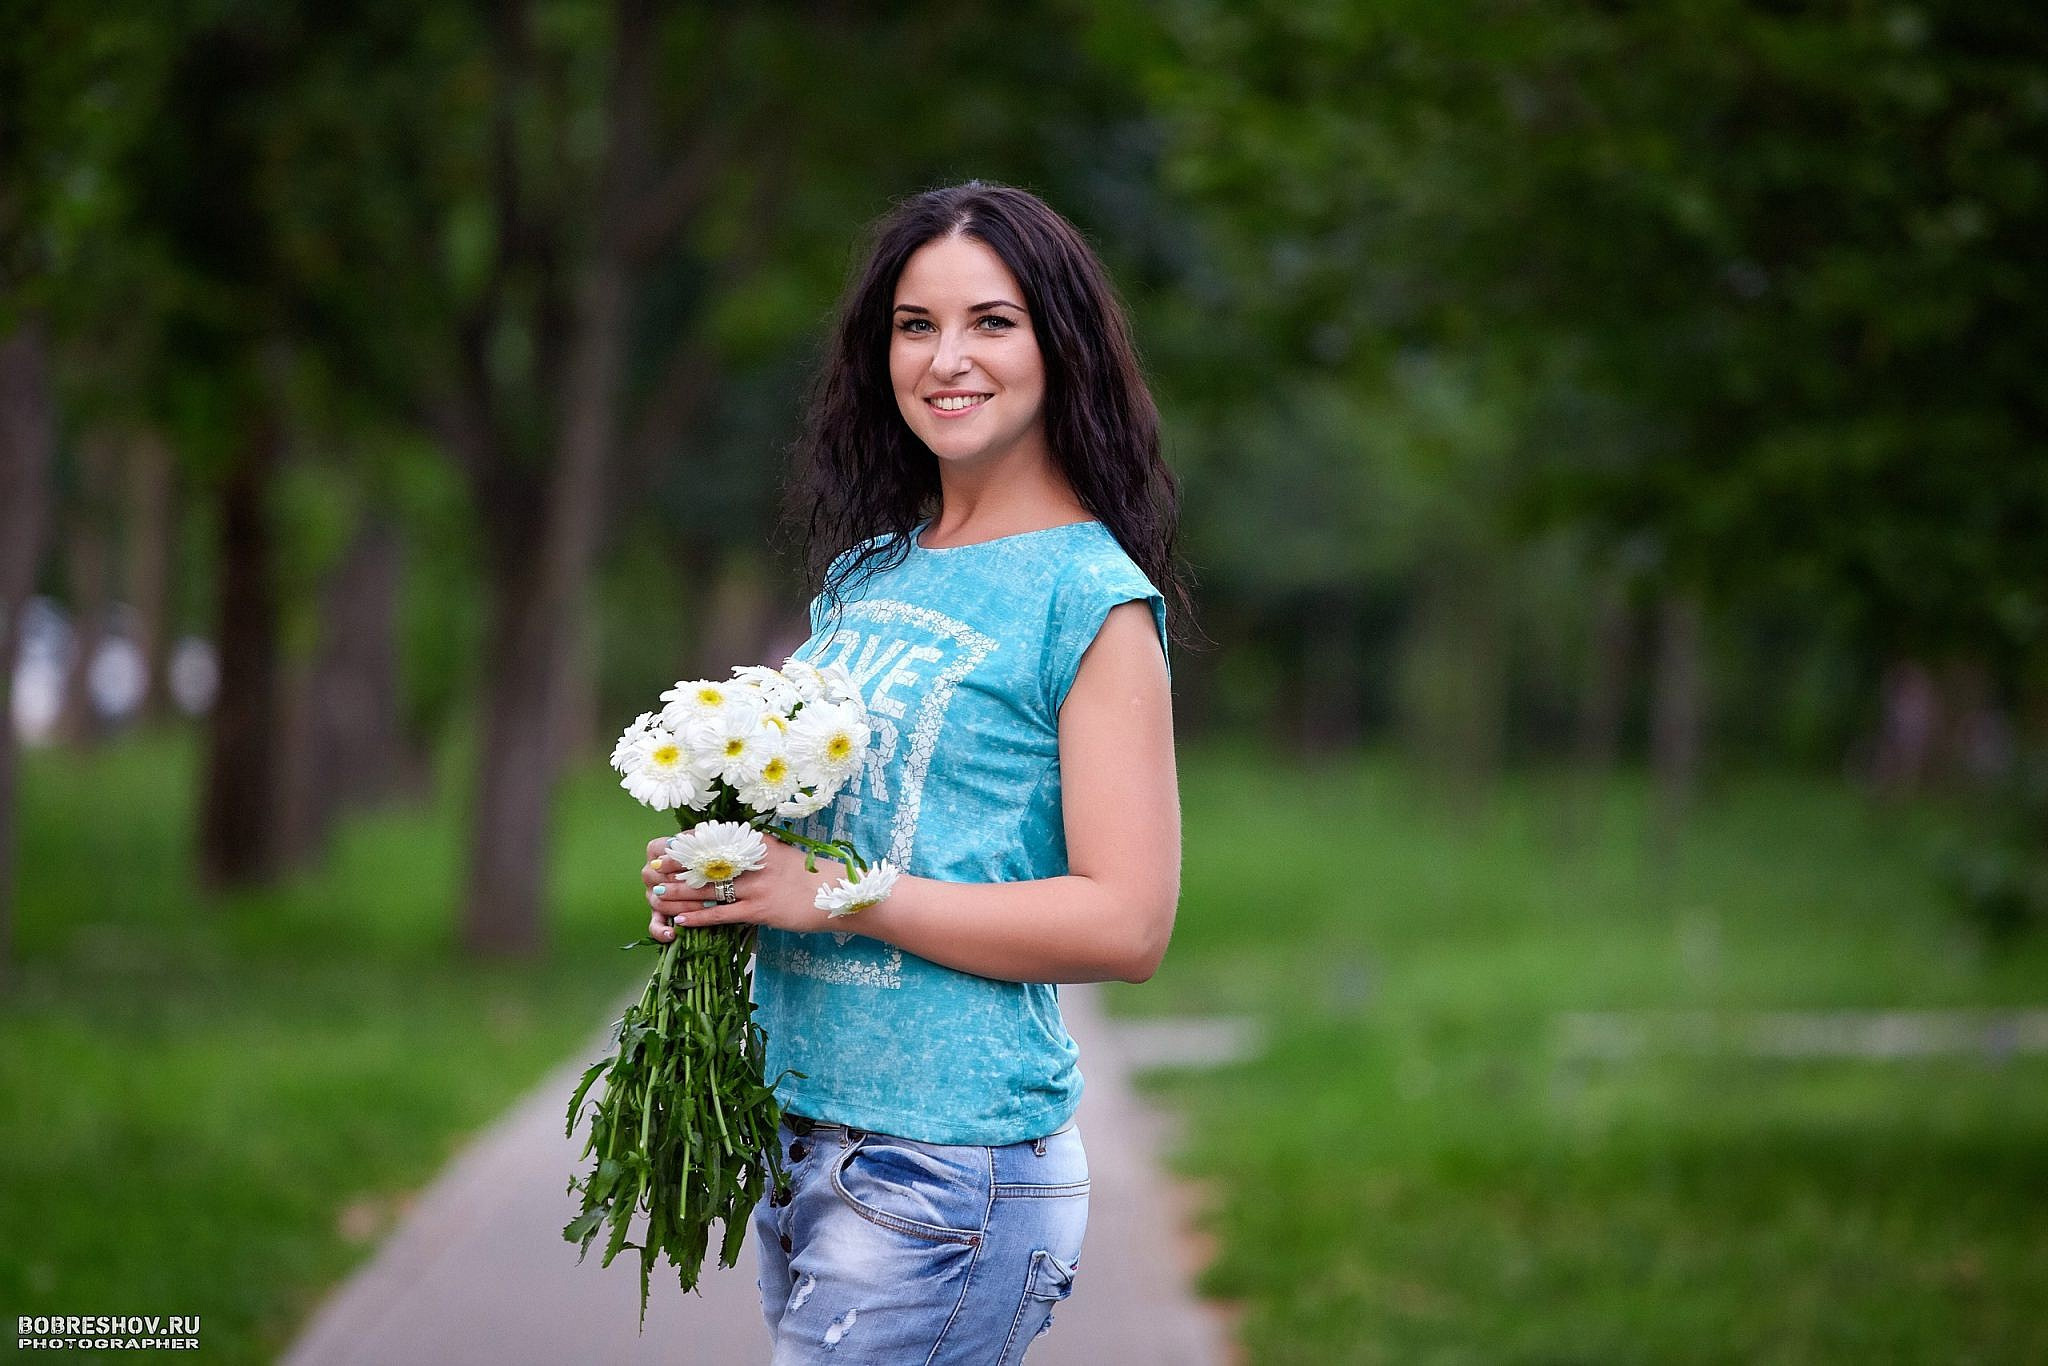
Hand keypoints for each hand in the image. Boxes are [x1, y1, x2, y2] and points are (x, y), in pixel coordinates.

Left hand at [639, 831, 846, 941]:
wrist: (834, 895)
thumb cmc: (805, 874)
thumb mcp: (778, 851)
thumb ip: (752, 847)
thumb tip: (722, 843)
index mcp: (755, 842)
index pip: (711, 839)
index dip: (684, 845)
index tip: (664, 848)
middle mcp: (753, 860)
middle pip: (703, 863)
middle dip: (675, 868)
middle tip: (651, 872)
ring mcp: (756, 886)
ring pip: (707, 891)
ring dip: (679, 895)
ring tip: (658, 897)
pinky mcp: (760, 910)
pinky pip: (721, 915)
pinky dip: (698, 919)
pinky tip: (681, 922)